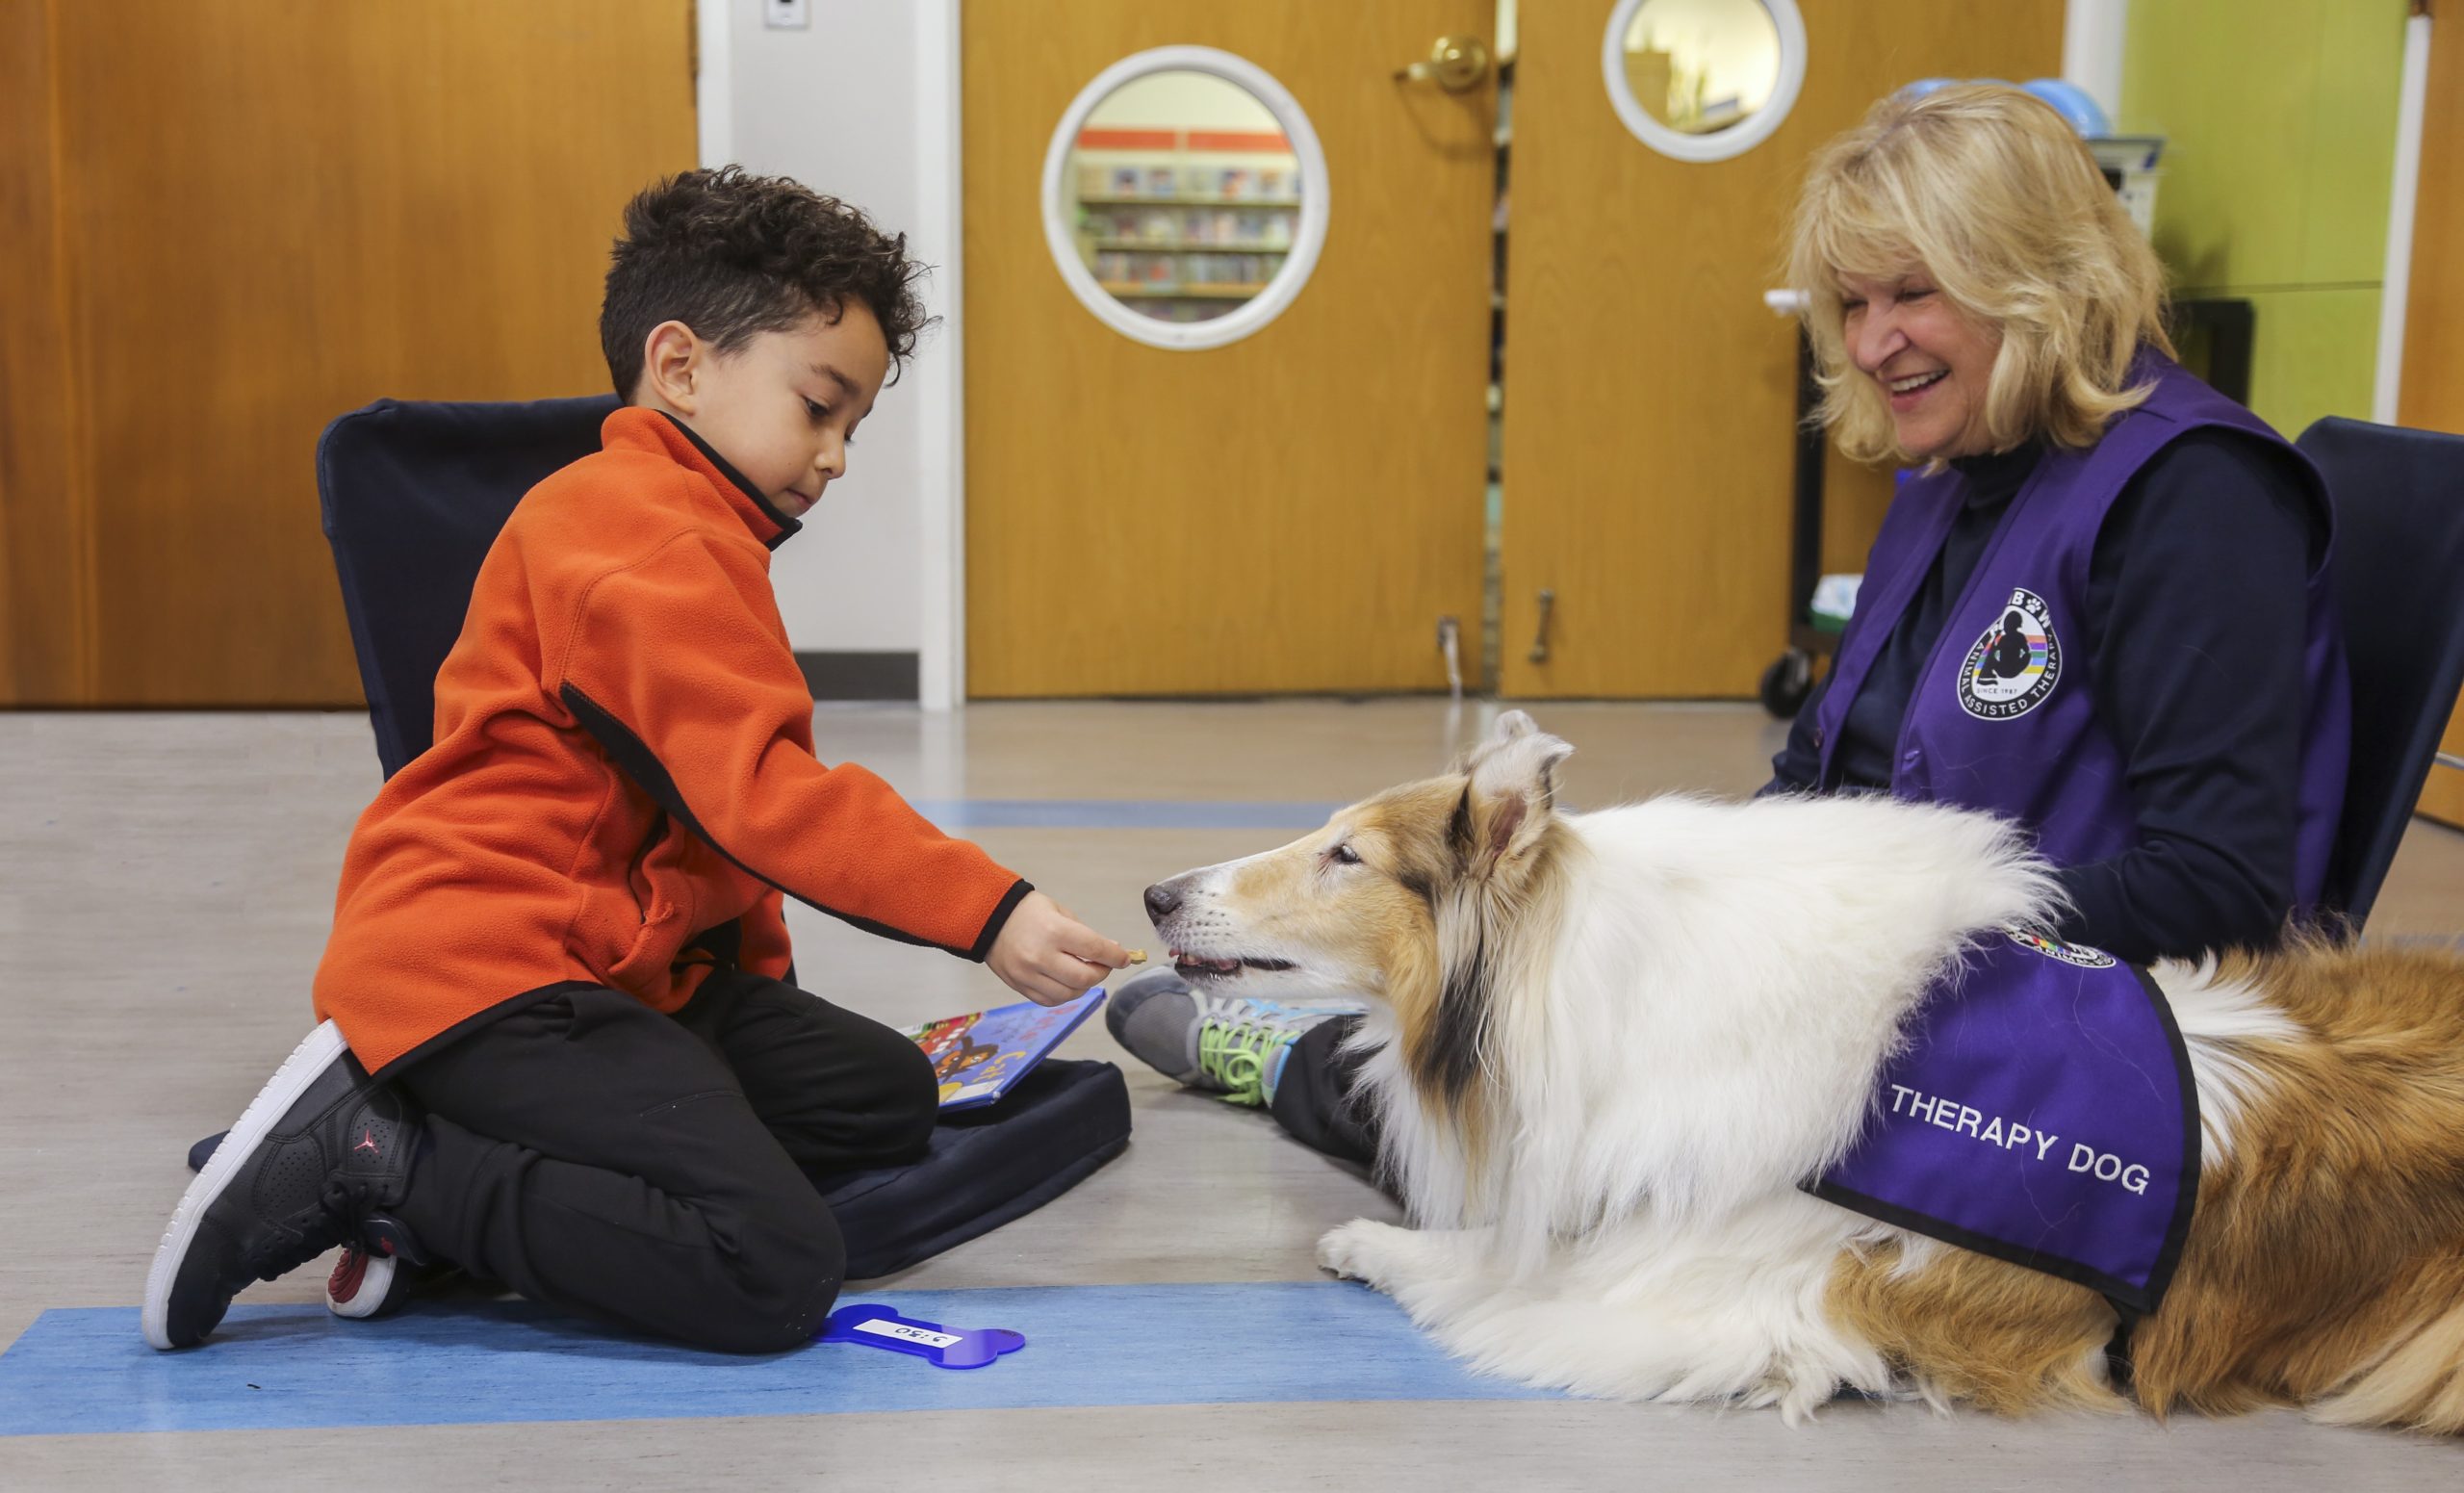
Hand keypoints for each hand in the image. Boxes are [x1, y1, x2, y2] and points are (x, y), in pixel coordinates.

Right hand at [987, 890, 1131, 1005]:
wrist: (988, 919)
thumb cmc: (1029, 912)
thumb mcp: (1060, 913)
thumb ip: (1085, 935)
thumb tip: (1111, 952)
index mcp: (1054, 931)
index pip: (1095, 950)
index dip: (1116, 957)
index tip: (1124, 958)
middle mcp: (1041, 956)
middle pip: (1084, 977)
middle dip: (1101, 973)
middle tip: (1104, 965)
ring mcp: (1028, 975)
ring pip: (1069, 993)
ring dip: (1084, 985)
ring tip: (1084, 972)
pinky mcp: (1019, 987)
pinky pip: (1050, 1000)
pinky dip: (1065, 994)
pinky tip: (1067, 982)